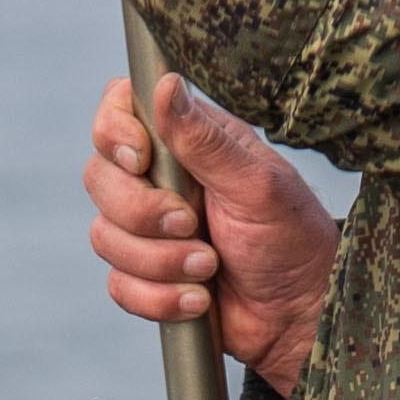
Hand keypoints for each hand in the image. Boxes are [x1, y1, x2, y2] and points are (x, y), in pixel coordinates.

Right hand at [87, 76, 338, 393]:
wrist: (299, 316)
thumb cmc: (292, 240)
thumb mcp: (255, 184)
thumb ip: (204, 140)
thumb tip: (165, 83)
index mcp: (187, 143)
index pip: (118, 114)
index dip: (115, 134)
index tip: (141, 160)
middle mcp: (161, 180)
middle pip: (99, 178)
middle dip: (142, 213)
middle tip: (192, 225)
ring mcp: (149, 231)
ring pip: (105, 236)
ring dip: (159, 261)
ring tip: (209, 269)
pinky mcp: (146, 277)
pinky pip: (119, 285)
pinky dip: (158, 297)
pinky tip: (198, 298)